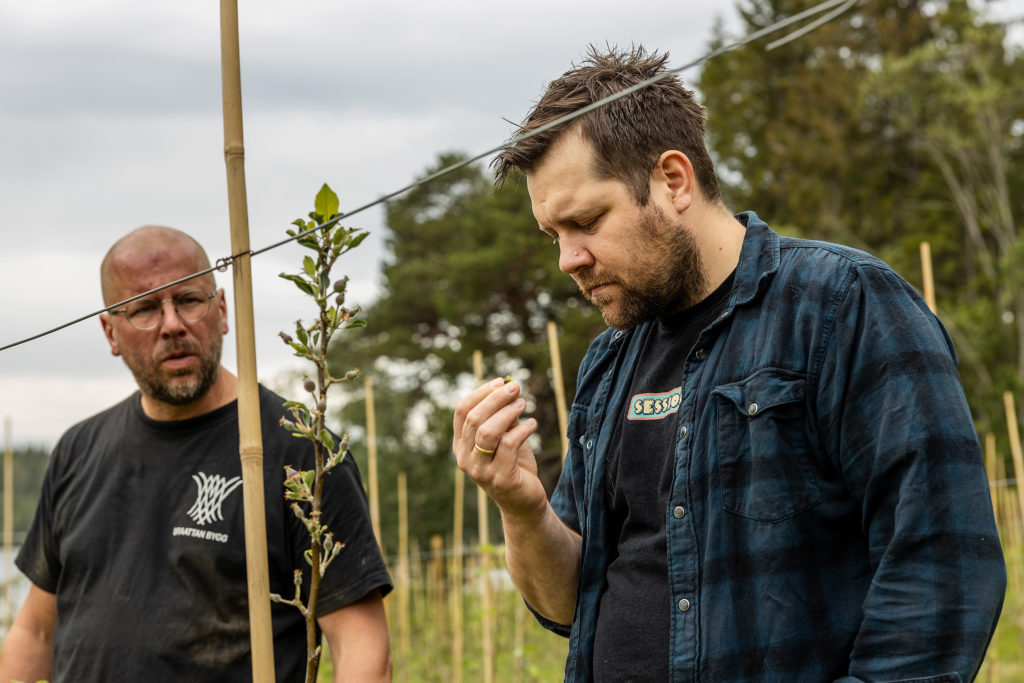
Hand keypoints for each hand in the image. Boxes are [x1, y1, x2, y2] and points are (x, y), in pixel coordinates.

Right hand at [452, 378, 544, 517]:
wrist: (524, 502)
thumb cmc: (513, 465)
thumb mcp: (506, 436)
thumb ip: (504, 416)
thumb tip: (510, 387)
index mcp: (461, 444)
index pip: (462, 410)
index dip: (481, 392)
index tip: (501, 381)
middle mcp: (464, 458)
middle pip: (474, 418)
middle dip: (496, 399)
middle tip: (516, 389)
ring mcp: (479, 471)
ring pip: (487, 432)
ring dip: (507, 413)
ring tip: (523, 405)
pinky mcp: (500, 479)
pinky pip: (508, 446)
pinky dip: (522, 430)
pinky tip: (532, 425)